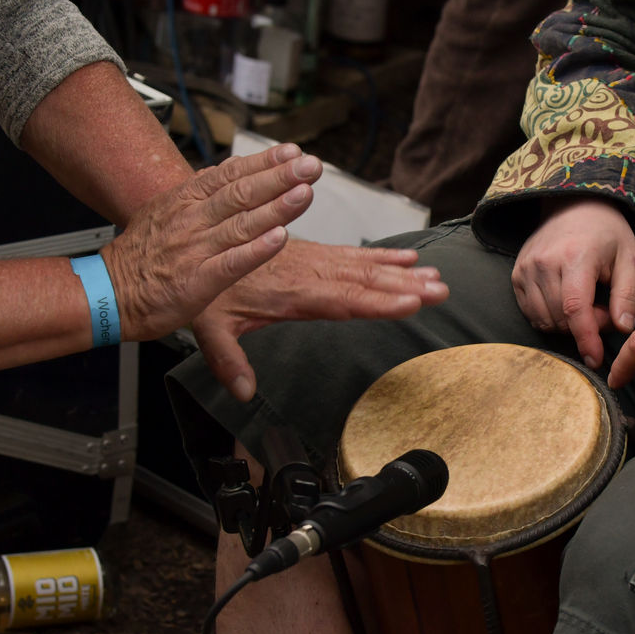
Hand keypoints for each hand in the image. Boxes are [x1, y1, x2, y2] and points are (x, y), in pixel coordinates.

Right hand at [101, 144, 320, 341]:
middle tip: (311, 166)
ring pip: (241, 223)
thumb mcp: (164, 212)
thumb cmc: (138, 257)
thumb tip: (225, 172)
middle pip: (241, 192)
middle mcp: (191, 220)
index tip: (292, 153)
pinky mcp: (197, 281)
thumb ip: (197, 195)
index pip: (230, 174)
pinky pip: (231, 262)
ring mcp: (195, 249)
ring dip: (277, 207)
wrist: (107, 293)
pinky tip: (279, 238)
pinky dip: (256, 250)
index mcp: (184, 201)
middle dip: (280, 177)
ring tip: (304, 193)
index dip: (264, 162)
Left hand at [192, 238, 450, 400]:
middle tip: (441, 291)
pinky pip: (353, 254)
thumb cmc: (202, 286)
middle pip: (364, 283)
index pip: (342, 300)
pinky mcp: (312, 255)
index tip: (411, 304)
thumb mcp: (207, 326)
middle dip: (405, 289)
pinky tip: (406, 260)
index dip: (377, 303)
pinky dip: (383, 257)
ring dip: (402, 274)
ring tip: (436, 278)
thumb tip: (243, 392)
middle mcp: (308, 274)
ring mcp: (313, 262)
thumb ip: (227, 358)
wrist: (194, 241)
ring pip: (365, 267)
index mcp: (290, 292)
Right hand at [512, 198, 634, 368]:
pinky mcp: (517, 274)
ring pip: (543, 320)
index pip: (575, 309)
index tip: (596, 359)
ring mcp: (526, 268)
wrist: (573, 205)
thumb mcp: (629, 259)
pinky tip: (566, 303)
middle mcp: (545, 262)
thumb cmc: (607, 233)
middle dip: (585, 327)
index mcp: (575, 256)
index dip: (586, 339)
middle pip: (560, 318)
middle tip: (605, 310)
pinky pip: (530, 312)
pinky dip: (550, 318)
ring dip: (566, 324)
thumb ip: (628, 295)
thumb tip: (622, 329)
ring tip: (587, 304)